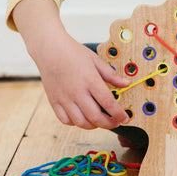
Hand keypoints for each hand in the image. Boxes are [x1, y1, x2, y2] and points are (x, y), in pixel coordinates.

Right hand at [12, 0, 129, 129]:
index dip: (119, 114)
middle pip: (95, 117)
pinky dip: (76, 123)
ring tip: (101, 121)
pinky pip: (65, 120)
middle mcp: (77, 92)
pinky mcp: (54, 101)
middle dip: (109, 124)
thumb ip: (111, 75)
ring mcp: (64, 98)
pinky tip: (83, 118)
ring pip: (80, 122)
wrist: (50, 49)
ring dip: (94, 126)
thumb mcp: (96, 60)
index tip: (126, 118)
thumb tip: (126, 84)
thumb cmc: (74, 53)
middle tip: (116, 122)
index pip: (108, 103)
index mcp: (90, 80)